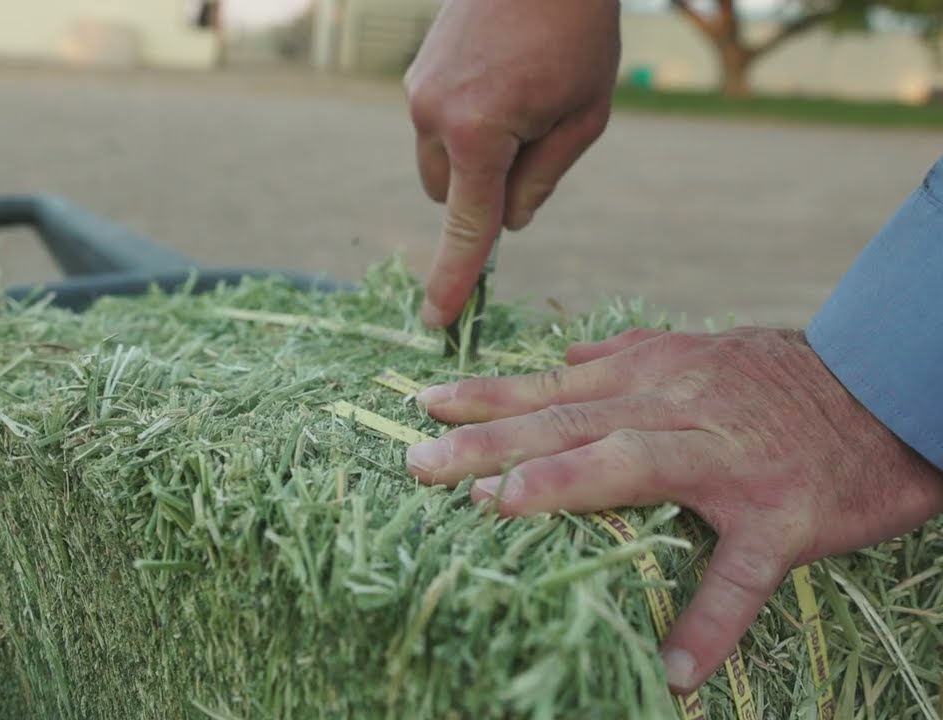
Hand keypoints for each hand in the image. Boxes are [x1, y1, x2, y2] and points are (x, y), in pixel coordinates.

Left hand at [404, 327, 942, 693]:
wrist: (889, 389)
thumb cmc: (784, 378)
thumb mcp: (701, 350)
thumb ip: (629, 355)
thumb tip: (567, 356)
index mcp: (655, 376)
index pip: (554, 387)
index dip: (486, 397)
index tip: (422, 406)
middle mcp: (679, 410)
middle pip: (571, 420)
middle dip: (490, 440)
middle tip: (419, 460)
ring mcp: (729, 462)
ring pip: (636, 464)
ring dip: (567, 484)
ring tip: (501, 509)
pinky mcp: (781, 516)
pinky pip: (741, 575)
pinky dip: (711, 621)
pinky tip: (676, 670)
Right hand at [405, 0, 620, 327]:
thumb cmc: (575, 30)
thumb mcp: (583, 116)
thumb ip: (542, 180)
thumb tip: (508, 222)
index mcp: (478, 134)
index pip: (468, 226)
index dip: (454, 279)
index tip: (436, 322)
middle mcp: (432, 116)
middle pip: (450, 193)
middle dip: (483, 190)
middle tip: (537, 137)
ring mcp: (418, 91)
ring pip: (440, 159)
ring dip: (474, 154)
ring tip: (522, 94)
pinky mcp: (417, 72)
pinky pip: (436, 122)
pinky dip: (466, 121)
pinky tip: (503, 77)